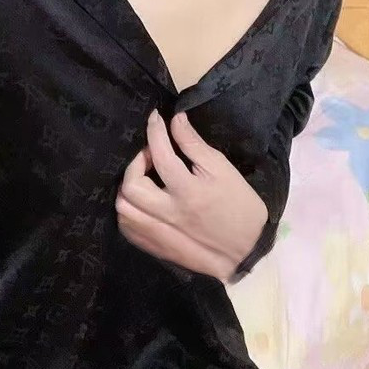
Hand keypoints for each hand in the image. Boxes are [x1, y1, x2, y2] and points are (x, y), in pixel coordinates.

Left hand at [115, 110, 267, 281]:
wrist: (245, 250)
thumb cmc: (239, 205)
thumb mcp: (222, 169)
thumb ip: (194, 144)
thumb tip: (175, 120)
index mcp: (189, 192)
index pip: (161, 155)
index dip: (155, 131)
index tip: (155, 117)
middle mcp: (169, 214)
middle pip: (132, 187)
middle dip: (135, 162)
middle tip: (150, 154)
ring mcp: (159, 234)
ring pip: (124, 209)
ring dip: (128, 186)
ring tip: (144, 176)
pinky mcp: (155, 246)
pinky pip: (127, 228)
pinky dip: (128, 209)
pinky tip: (141, 200)